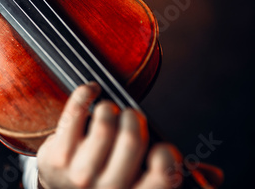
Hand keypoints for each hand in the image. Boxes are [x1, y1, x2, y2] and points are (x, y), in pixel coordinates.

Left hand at [36, 83, 222, 188]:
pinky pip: (75, 112)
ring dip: (109, 108)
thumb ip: (171, 176)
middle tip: (129, 117)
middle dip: (133, 118)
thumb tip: (214, 175)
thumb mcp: (139, 182)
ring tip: (108, 111)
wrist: (60, 188)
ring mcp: (79, 175)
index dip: (166, 152)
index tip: (159, 144)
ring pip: (104, 122)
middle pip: (131, 138)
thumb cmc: (108, 178)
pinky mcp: (56, 156)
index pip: (164, 173)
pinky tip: (92, 90)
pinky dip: (86, 93)